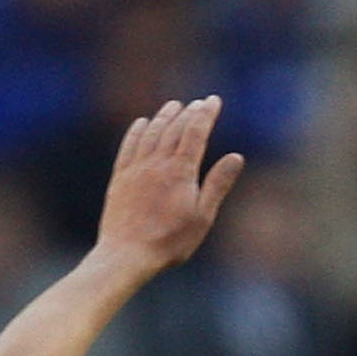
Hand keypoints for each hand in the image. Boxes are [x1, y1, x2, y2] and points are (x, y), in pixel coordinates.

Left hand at [92, 97, 245, 280]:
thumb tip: (236, 157)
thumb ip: (218, 184)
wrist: (127, 255)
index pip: (196, 132)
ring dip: (164, 117)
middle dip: (188, 113)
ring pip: (152, 133)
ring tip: (173, 106)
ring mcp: (136, 169)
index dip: (205, 113)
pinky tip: (142, 124)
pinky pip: (129, 147)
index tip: (213, 101)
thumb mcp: (202, 216)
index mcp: (181, 171)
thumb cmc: (169, 241)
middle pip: (175, 128)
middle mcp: (157, 163)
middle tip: (198, 103)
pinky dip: (137, 131)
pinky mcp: (120, 179)